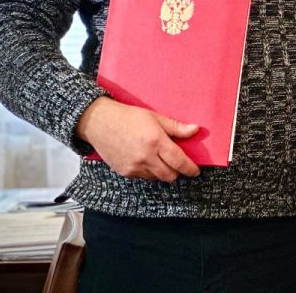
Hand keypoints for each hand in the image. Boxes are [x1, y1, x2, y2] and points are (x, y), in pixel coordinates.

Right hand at [76, 97, 199, 181]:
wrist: (100, 123)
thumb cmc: (128, 117)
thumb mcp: (155, 117)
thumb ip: (176, 127)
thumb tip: (195, 130)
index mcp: (156, 141)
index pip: (179, 161)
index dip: (190, 169)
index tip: (195, 171)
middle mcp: (146, 157)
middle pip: (170, 175)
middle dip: (177, 171)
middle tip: (177, 163)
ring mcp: (134, 167)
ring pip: (157, 178)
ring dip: (162, 172)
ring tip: (159, 158)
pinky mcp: (125, 172)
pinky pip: (143, 177)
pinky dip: (148, 172)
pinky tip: (145, 160)